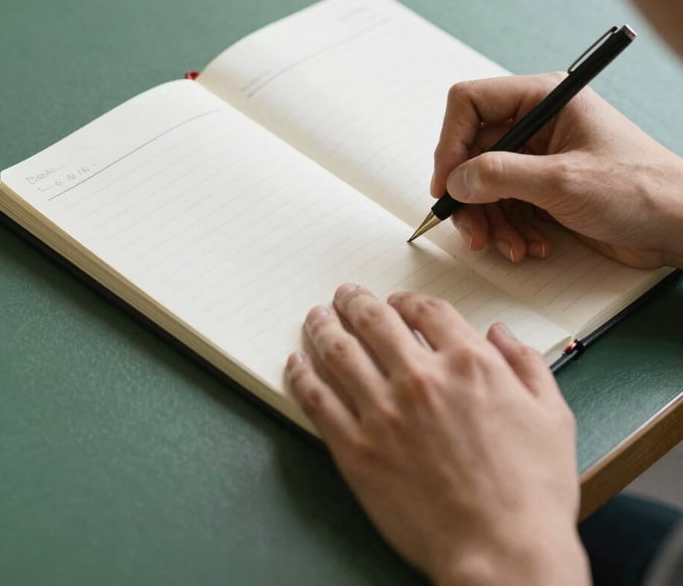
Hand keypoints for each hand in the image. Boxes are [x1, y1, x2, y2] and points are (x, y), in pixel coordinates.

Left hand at [286, 284, 589, 585]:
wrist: (503, 553)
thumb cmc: (533, 493)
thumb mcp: (552, 417)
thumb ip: (527, 365)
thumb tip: (501, 334)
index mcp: (468, 364)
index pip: (426, 310)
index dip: (406, 300)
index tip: (396, 303)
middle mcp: (421, 378)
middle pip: (374, 320)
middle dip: (355, 301)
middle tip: (345, 296)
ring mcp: (383, 412)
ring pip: (339, 351)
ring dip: (324, 326)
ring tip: (316, 317)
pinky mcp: (356, 448)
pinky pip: (317, 398)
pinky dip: (302, 374)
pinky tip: (297, 363)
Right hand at [431, 74, 682, 267]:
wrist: (679, 227)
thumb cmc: (641, 189)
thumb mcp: (563, 180)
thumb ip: (500, 176)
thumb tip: (455, 180)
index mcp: (543, 99)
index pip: (470, 103)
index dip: (451, 142)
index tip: (447, 182)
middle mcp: (536, 125)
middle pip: (471, 152)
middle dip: (470, 196)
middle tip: (473, 229)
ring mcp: (537, 159)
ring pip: (483, 185)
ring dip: (490, 221)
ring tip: (511, 246)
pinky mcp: (541, 188)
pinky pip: (503, 207)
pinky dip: (509, 230)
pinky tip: (531, 245)